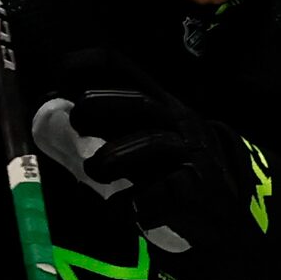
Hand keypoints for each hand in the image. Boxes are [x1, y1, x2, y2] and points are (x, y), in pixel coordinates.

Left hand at [31, 48, 271, 279]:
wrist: (227, 214)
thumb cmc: (171, 173)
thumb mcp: (143, 141)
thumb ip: (106, 128)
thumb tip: (53, 116)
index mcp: (159, 105)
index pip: (127, 71)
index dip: (93, 65)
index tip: (61, 71)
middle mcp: (177, 123)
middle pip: (140, 105)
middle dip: (102, 107)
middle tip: (74, 119)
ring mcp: (190, 156)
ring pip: (152, 145)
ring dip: (115, 157)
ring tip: (95, 170)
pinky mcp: (197, 191)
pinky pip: (162, 193)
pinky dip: (135, 204)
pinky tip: (124, 210)